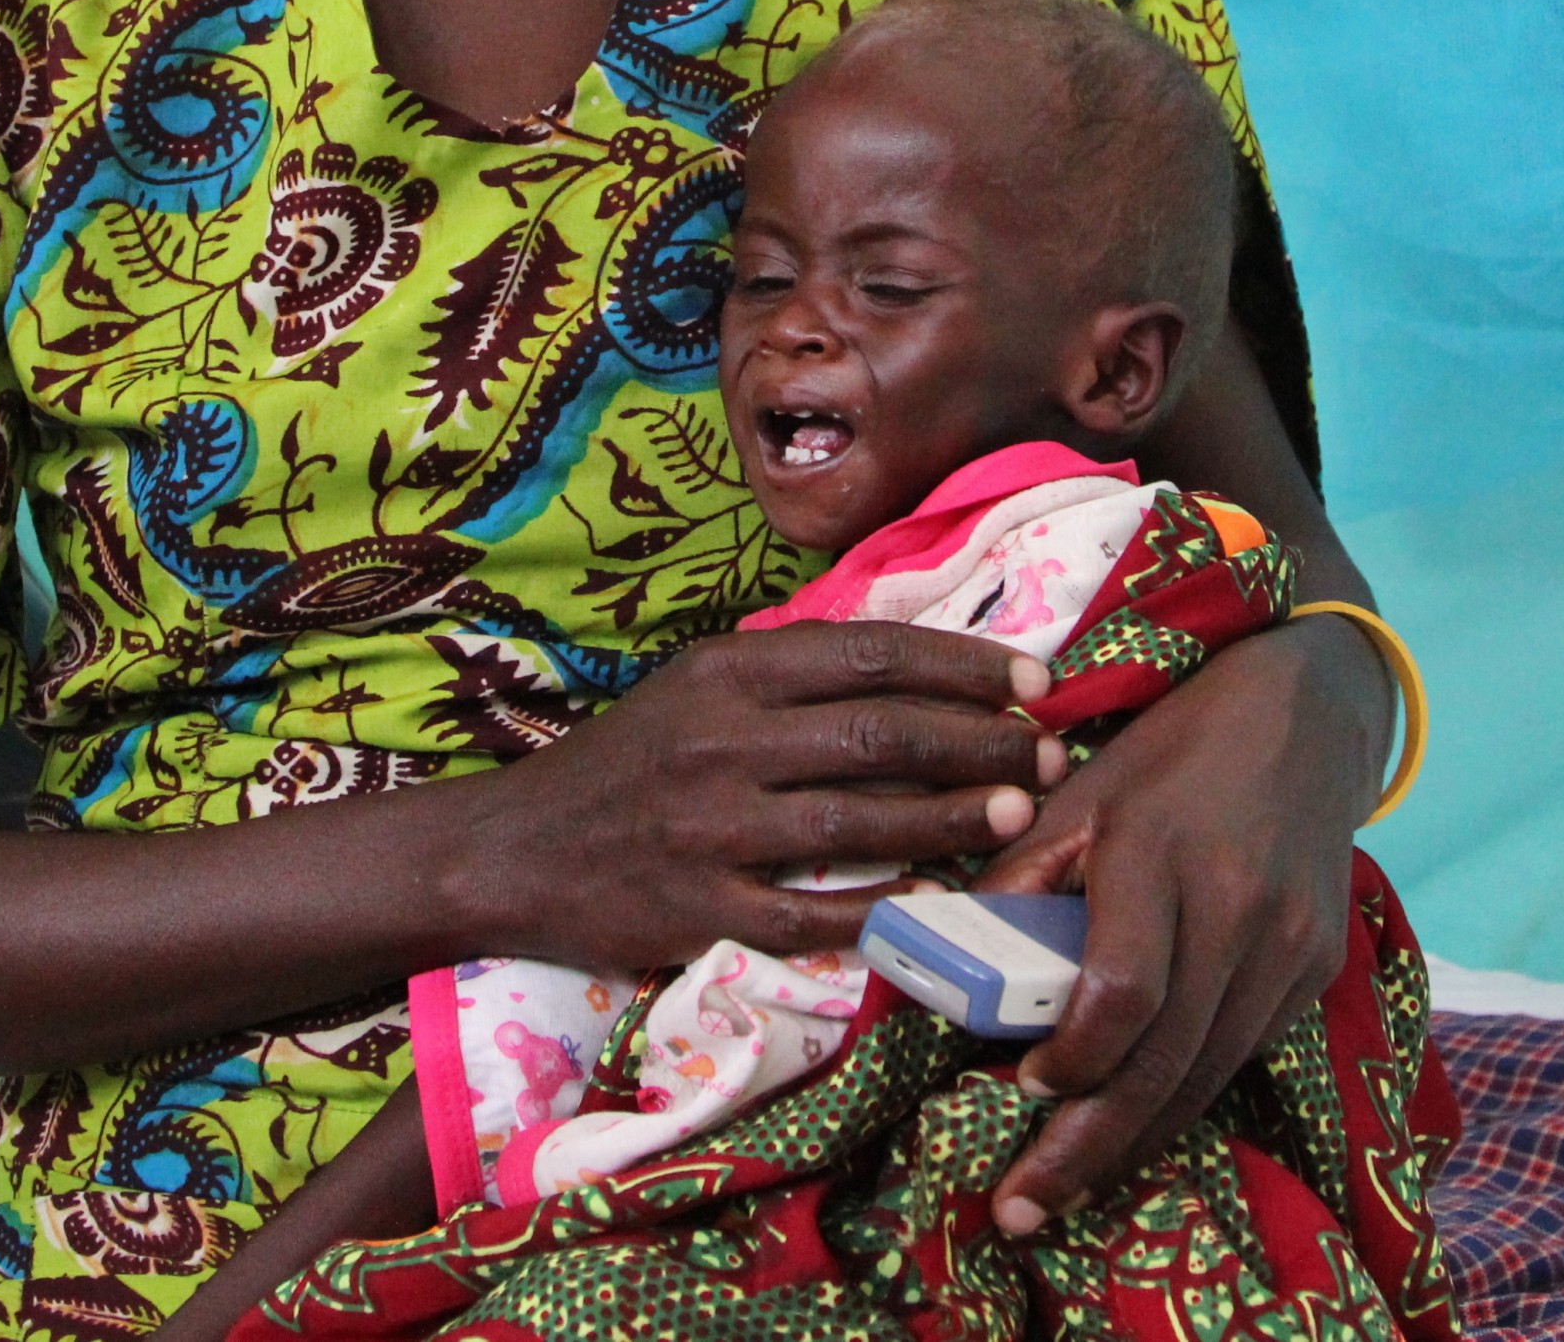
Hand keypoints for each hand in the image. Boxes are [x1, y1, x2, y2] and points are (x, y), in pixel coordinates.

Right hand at [459, 620, 1065, 968]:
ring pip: (862, 818)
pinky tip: (941, 903)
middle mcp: (724, 740)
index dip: (966, 663)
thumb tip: (916, 655)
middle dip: (983, 741)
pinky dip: (884, 907)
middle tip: (1051, 752)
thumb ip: (793, 672)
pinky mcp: (700, 909)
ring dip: (956, 817)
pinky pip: (813, 911)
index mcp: (730, 672)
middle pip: (883, 733)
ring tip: (1022, 814)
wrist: (513, 853)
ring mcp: (712, 828)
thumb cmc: (628, 763)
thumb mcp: (699, 687)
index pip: (873, 653)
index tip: (1035, 679)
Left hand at [966, 614, 1387, 1235]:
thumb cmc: (1171, 752)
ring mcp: (1289, 945)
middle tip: (1019, 1210)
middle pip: (1164, 1058)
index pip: (1122, 988)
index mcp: (1162, 851)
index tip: (1022, 1087)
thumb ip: (1016, 880)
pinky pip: (1238, 1057)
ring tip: (1063, 1195)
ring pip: (1205, 1075)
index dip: (1071, 1055)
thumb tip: (946, 968)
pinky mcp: (1316, 970)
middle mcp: (1239, 907)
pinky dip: (1181, 1101)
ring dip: (1132, 1145)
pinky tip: (1131, 1132)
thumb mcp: (1079, 794)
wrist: (1307, 718)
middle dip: (1087, 1147)